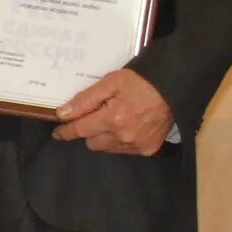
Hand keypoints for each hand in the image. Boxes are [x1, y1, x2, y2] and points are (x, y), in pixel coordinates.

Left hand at [53, 68, 174, 155]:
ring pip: (107, 148)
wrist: (174, 88)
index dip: (65, 131)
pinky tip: (128, 126)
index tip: (58, 132)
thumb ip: (85, 100)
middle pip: (92, 143)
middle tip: (95, 117)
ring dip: (104, 138)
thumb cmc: (141, 81)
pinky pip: (124, 150)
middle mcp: (123, 137)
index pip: (79, 131)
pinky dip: (121, 141)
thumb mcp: (110, 82)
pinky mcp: (148, 149)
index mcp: (111, 120)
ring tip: (114, 120)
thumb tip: (63, 113)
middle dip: (89, 132)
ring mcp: (136, 145)